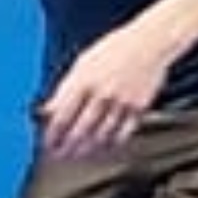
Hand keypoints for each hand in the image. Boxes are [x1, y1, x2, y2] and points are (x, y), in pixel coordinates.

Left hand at [36, 24, 171, 159]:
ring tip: (79, 154)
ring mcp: (121, 102)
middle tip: (61, 154)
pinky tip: (104, 146)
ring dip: (87, 149)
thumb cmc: (115, 49)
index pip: (62, 116)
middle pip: (80, 130)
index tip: (48, 143)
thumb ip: (66, 88)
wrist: (149, 43)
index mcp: (84, 81)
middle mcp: (102, 94)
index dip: (52, 134)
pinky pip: (123, 133)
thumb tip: (48, 109)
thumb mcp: (83, 63)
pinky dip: (112, 142)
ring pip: (101, 135)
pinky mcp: (138, 108)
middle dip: (67, 146)